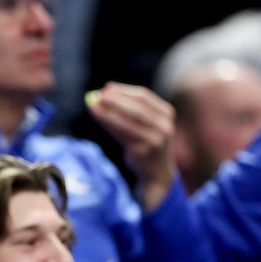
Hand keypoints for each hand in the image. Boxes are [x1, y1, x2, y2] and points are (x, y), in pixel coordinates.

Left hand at [86, 82, 174, 204]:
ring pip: (127, 122)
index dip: (125, 91)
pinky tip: (98, 118)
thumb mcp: (148, 124)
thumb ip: (132, 110)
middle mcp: (164, 126)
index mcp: (166, 114)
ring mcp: (154, 139)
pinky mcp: (142, 151)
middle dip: (117, 100)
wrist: (157, 173)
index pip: (145, 97)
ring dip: (108, 112)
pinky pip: (122, 134)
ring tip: (93, 106)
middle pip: (137, 108)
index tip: (108, 87)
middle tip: (100, 95)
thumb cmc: (148, 144)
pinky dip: (108, 124)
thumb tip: (106, 92)